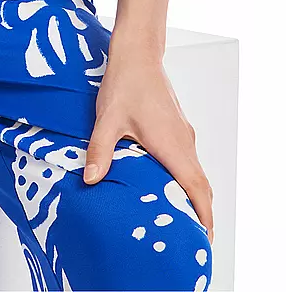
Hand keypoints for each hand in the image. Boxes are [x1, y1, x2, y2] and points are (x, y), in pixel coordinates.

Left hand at [83, 38, 213, 244]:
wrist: (137, 52)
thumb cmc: (125, 83)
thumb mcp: (108, 119)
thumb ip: (100, 150)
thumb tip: (90, 179)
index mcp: (173, 145)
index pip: (197, 188)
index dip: (203, 216)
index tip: (203, 240)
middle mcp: (183, 141)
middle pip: (201, 185)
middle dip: (200, 213)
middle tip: (190, 239)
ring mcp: (182, 133)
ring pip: (195, 171)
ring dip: (192, 195)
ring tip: (179, 218)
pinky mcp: (176, 125)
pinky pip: (187, 159)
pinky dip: (185, 178)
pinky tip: (166, 184)